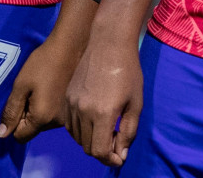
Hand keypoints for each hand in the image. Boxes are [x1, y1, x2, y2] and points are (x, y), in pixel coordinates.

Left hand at [0, 31, 78, 143]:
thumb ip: (11, 111)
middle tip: (25, 92)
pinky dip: (42, 107)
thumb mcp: (20, 87)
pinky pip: (48, 116)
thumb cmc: (41, 65)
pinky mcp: (67, 110)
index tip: (15, 102)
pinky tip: (44, 89)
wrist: (66, 49)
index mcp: (42, 119)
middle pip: (30, 130)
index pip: (20, 137)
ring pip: (39, 123)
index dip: (12, 123)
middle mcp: (55, 123)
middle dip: (23, 115)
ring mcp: (63, 117)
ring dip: (32, 110)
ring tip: (35, 88)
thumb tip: (1, 135)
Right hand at [65, 34, 142, 166]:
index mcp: (102, 114)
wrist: (108, 43)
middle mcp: (83, 111)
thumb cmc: (128, 72)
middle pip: (87, 147)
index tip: (119, 157)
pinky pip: (70, 123)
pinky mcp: (67, 96)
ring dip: (90, 140)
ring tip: (105, 130)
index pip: (100, 151)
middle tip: (115, 143)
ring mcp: (71, 103)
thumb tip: (120, 154)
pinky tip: (93, 120)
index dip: (111, 160)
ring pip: (77, 137)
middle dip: (102, 151)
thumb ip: (129, 132)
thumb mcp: (135, 104)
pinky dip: (80, 129)